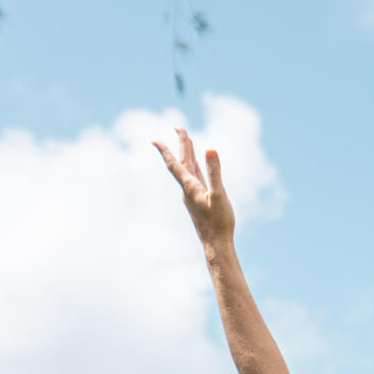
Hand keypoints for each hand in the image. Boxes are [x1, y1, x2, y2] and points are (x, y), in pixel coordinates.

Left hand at [153, 127, 235, 249]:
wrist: (217, 246)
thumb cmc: (219, 223)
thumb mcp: (219, 195)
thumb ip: (214, 171)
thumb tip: (210, 149)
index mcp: (190, 187)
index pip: (175, 164)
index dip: (165, 150)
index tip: (154, 140)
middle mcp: (188, 190)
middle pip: (182, 162)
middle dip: (182, 145)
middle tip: (179, 128)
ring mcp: (193, 196)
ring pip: (189, 170)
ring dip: (188, 154)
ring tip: (188, 141)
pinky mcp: (199, 202)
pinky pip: (195, 179)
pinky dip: (195, 168)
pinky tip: (196, 168)